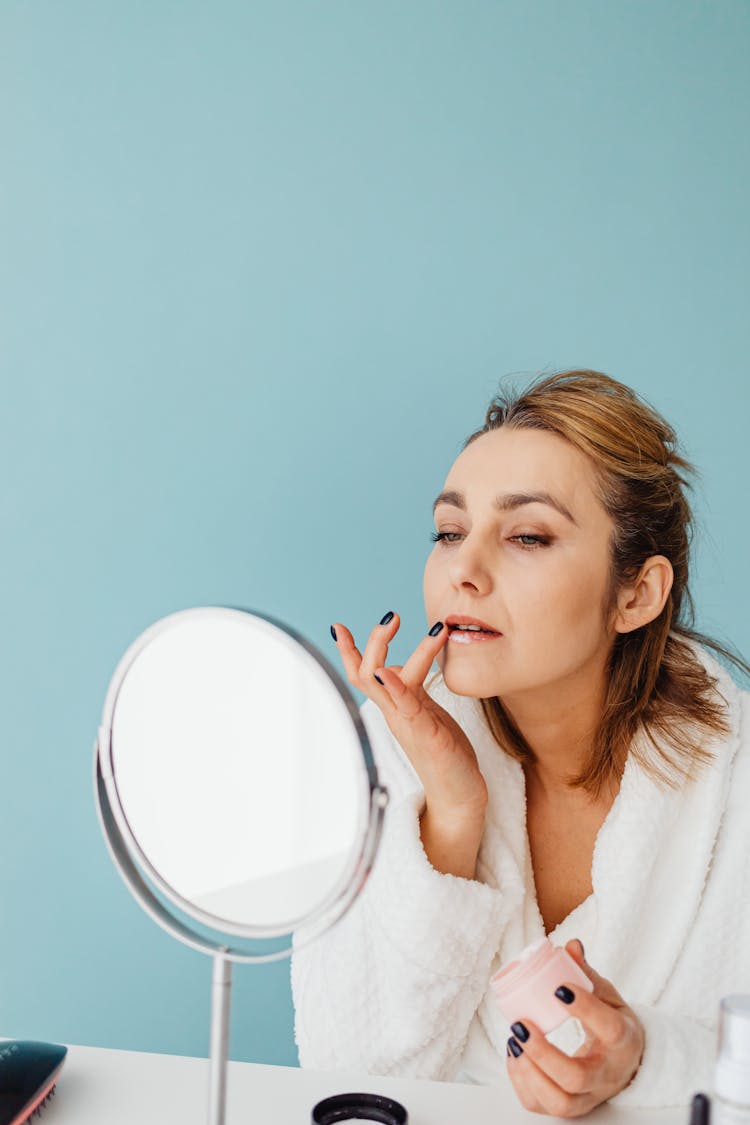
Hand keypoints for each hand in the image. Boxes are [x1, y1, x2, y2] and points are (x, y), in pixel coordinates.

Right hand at [331, 611, 487, 876]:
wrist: (460, 800)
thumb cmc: (445, 756)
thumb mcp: (425, 714)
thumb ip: (410, 691)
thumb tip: (397, 666)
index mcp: (397, 708)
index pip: (364, 675)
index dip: (350, 650)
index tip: (338, 625)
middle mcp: (397, 715)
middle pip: (366, 674)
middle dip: (372, 642)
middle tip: (390, 616)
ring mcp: (410, 727)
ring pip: (387, 684)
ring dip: (392, 652)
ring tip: (418, 625)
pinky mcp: (430, 738)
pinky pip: (408, 710)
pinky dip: (396, 688)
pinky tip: (391, 672)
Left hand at [506, 940, 644, 1117]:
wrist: (628, 1063)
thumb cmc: (613, 1023)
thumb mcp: (608, 996)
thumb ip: (586, 973)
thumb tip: (570, 946)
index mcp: (624, 1041)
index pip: (611, 1030)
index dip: (585, 1009)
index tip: (559, 989)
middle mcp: (608, 1075)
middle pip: (576, 1077)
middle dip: (543, 1053)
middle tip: (521, 1024)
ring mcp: (590, 1096)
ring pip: (560, 1102)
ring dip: (530, 1072)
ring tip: (514, 1040)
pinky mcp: (573, 1107)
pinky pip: (543, 1107)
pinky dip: (522, 1083)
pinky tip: (514, 1055)